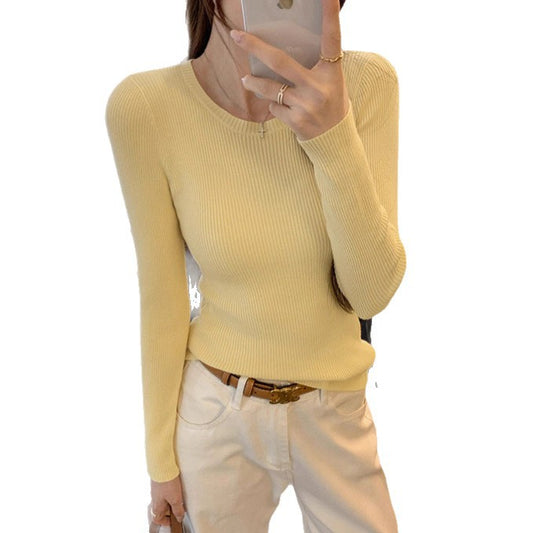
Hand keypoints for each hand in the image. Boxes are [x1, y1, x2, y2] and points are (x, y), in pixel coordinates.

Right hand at [148, 474, 186, 527]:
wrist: (162, 466)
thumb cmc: (167, 483)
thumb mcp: (175, 499)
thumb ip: (178, 510)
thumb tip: (179, 518)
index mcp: (157, 506)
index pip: (158, 519)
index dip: (165, 522)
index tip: (174, 520)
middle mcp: (154, 499)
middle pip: (160, 510)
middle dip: (169, 511)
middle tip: (178, 509)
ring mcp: (156, 491)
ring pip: (162, 500)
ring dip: (170, 502)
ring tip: (179, 498)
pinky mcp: (159, 483)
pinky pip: (163, 492)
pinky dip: (169, 493)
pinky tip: (175, 489)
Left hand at [229, 0, 349, 141]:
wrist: (335, 140)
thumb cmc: (330, 103)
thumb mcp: (329, 81)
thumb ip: (310, 65)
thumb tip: (276, 49)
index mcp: (332, 72)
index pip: (332, 38)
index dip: (331, 15)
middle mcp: (319, 87)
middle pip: (280, 62)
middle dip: (255, 47)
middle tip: (236, 36)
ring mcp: (306, 105)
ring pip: (270, 88)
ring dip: (254, 82)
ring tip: (246, 79)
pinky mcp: (296, 121)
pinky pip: (274, 107)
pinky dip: (274, 105)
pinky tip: (285, 109)